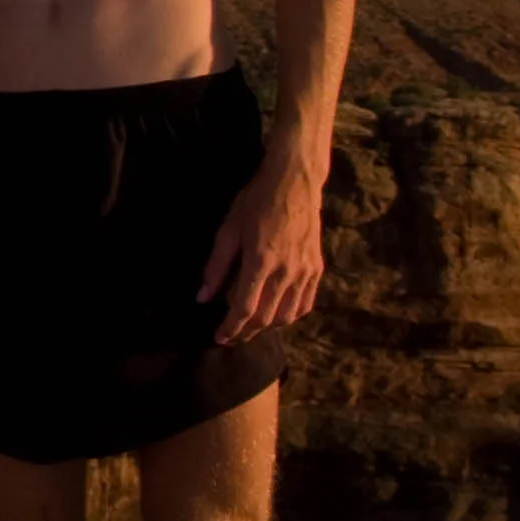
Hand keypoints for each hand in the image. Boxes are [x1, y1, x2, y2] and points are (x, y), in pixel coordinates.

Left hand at [200, 152, 325, 341]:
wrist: (295, 183)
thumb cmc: (255, 202)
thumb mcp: (228, 230)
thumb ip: (216, 267)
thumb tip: (202, 297)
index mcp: (261, 262)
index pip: (244, 309)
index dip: (230, 328)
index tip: (218, 338)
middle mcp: (286, 271)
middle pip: (266, 318)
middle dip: (246, 333)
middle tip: (230, 337)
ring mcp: (305, 271)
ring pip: (287, 315)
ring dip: (267, 328)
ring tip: (250, 329)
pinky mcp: (317, 268)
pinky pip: (305, 303)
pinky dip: (290, 316)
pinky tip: (277, 316)